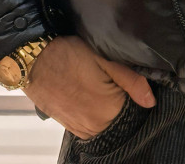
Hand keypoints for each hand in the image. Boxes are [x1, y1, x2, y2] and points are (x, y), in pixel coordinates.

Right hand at [23, 35, 155, 139]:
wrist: (33, 60)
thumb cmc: (68, 55)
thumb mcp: (106, 59)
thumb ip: (132, 81)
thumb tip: (150, 100)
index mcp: (108, 110)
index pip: (136, 111)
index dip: (137, 95)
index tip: (131, 82)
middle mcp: (95, 126)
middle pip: (121, 119)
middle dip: (123, 102)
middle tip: (114, 80)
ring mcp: (81, 128)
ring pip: (106, 123)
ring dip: (109, 109)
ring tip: (101, 86)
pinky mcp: (70, 126)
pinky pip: (91, 126)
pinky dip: (96, 113)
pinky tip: (91, 94)